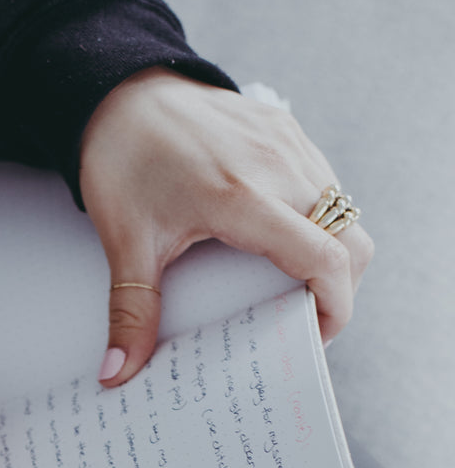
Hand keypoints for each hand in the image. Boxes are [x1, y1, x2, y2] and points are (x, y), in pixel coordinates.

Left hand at [79, 68, 373, 384]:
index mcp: (244, 197)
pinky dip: (319, 222)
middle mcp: (279, 166)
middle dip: (340, 289)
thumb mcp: (124, 243)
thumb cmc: (122, 162)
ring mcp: (288, 144)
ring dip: (332, 254)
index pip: (326, 257)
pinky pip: (326, 183)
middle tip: (304, 320)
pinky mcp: (286, 130)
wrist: (118, 93)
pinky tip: (282, 243)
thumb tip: (116, 374)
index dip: (335, 307)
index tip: (314, 339)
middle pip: (352, 240)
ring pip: (344, 212)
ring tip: (293, 287)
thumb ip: (131, 312)